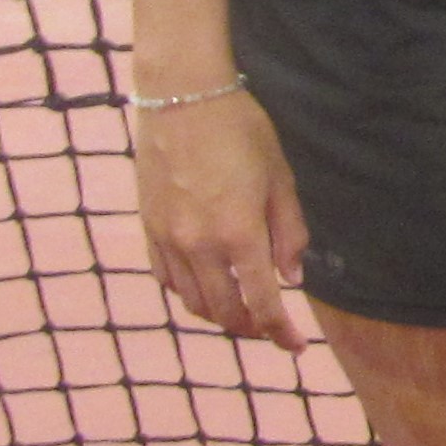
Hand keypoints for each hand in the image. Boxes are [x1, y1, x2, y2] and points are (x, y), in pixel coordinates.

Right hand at [135, 87, 317, 349]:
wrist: (182, 98)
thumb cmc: (240, 131)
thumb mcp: (280, 178)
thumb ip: (289, 232)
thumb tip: (293, 277)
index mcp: (239, 234)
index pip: (263, 303)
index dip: (281, 333)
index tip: (296, 346)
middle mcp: (200, 245)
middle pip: (224, 312)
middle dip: (251, 329)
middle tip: (269, 330)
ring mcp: (168, 239)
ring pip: (192, 302)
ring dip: (219, 316)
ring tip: (240, 313)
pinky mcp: (148, 229)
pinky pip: (167, 279)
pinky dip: (188, 293)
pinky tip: (205, 288)